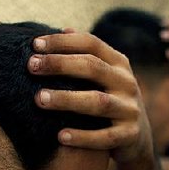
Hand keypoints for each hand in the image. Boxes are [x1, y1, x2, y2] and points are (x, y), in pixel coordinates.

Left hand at [29, 30, 153, 163]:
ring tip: (39, 99)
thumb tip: (63, 30)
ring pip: (98, 102)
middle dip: (60, 65)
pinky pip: (105, 137)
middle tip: (31, 66)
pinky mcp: (130, 136)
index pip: (91, 44)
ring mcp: (130, 110)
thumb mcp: (104, 76)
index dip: (62, 42)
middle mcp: (127, 83)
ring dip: (67, 99)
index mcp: (119, 64)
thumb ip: (86, 56)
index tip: (34, 44)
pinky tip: (60, 136)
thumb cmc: (109, 100)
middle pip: (93, 68)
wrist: (137, 139)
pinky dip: (83, 137)